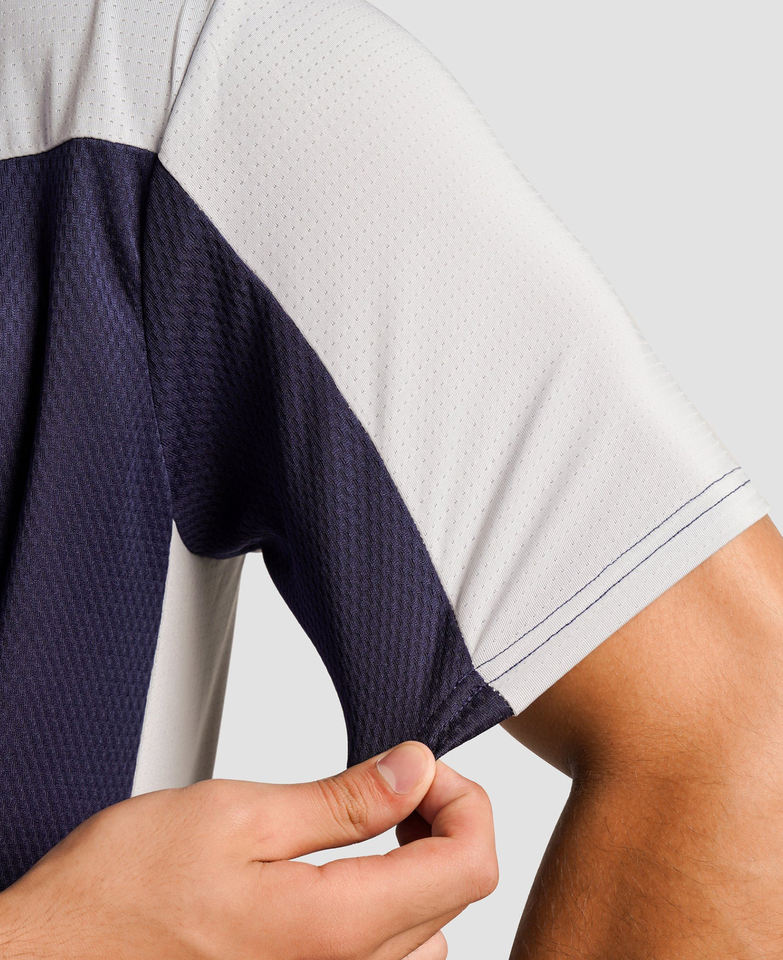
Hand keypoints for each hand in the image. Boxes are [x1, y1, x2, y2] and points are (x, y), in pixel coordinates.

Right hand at [0, 741, 497, 958]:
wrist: (53, 959)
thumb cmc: (123, 893)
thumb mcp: (238, 815)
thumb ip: (343, 800)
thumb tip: (417, 769)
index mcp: (335, 929)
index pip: (471, 865)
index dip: (465, 799)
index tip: (422, 769)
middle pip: (456, 896)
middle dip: (439, 822)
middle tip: (390, 782)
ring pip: (428, 933)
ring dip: (416, 870)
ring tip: (366, 829)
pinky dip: (385, 910)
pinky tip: (339, 877)